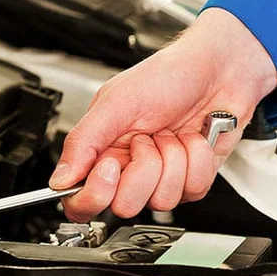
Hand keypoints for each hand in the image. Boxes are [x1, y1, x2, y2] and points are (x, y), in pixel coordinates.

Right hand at [50, 8, 276, 219]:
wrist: (217, 69)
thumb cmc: (168, 76)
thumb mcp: (117, 101)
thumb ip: (84, 141)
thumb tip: (59, 179)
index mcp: (102, 151)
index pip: (82, 201)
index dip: (94, 194)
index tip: (111, 167)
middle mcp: (131, 169)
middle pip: (125, 205)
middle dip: (144, 168)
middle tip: (149, 137)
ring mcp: (163, 176)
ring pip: (162, 200)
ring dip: (174, 158)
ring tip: (173, 132)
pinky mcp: (193, 178)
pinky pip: (193, 190)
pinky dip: (198, 159)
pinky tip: (194, 138)